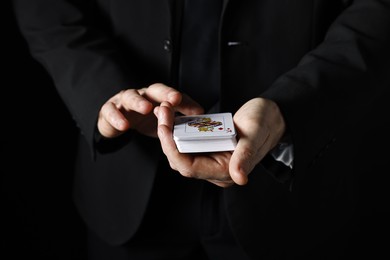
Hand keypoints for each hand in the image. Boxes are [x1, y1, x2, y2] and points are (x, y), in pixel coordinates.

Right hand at [97, 83, 203, 137]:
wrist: (117, 123)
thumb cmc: (143, 119)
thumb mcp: (162, 120)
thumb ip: (179, 117)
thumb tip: (201, 118)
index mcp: (157, 97)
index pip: (173, 95)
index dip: (184, 101)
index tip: (197, 110)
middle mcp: (142, 95)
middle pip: (154, 90)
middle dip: (165, 93)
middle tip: (175, 99)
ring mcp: (124, 101)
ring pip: (131, 97)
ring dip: (139, 102)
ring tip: (147, 108)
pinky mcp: (109, 110)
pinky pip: (111, 111)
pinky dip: (117, 118)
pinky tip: (124, 125)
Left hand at [155, 97, 285, 186]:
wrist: (271, 117)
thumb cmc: (265, 123)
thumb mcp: (256, 134)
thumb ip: (246, 155)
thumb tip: (240, 178)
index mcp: (227, 171)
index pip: (189, 167)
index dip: (172, 150)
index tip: (163, 128)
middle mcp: (215, 170)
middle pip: (179, 160)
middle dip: (166, 138)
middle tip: (162, 111)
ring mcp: (211, 160)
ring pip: (179, 152)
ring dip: (168, 133)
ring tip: (164, 110)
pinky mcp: (208, 150)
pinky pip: (186, 144)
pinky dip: (176, 130)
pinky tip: (172, 115)